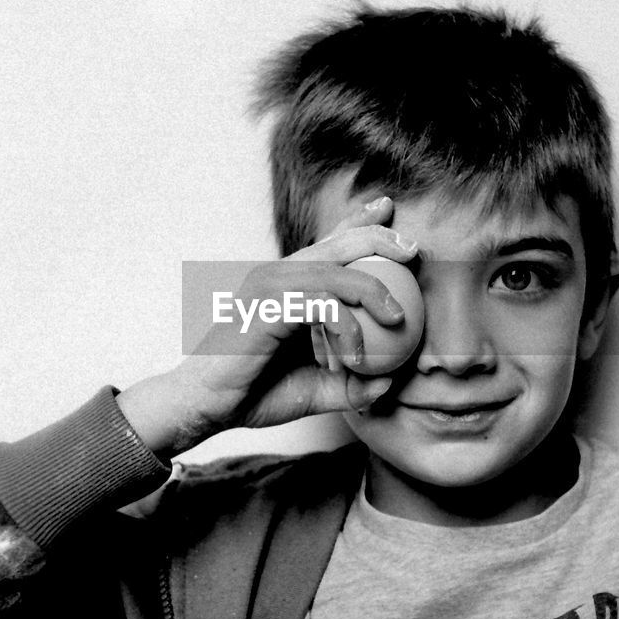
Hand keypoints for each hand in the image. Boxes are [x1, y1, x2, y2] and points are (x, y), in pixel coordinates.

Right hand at [118, 197, 416, 454]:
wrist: (206, 407)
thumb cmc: (256, 394)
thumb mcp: (318, 389)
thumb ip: (353, 383)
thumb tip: (391, 382)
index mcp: (289, 285)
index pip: (329, 242)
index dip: (360, 222)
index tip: (390, 211)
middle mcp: (279, 275)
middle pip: (338, 241)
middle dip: (379, 236)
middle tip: (412, 249)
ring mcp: (270, 286)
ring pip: (336, 270)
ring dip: (374, 294)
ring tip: (398, 321)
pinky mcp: (266, 305)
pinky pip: (322, 304)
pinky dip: (347, 329)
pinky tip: (355, 358)